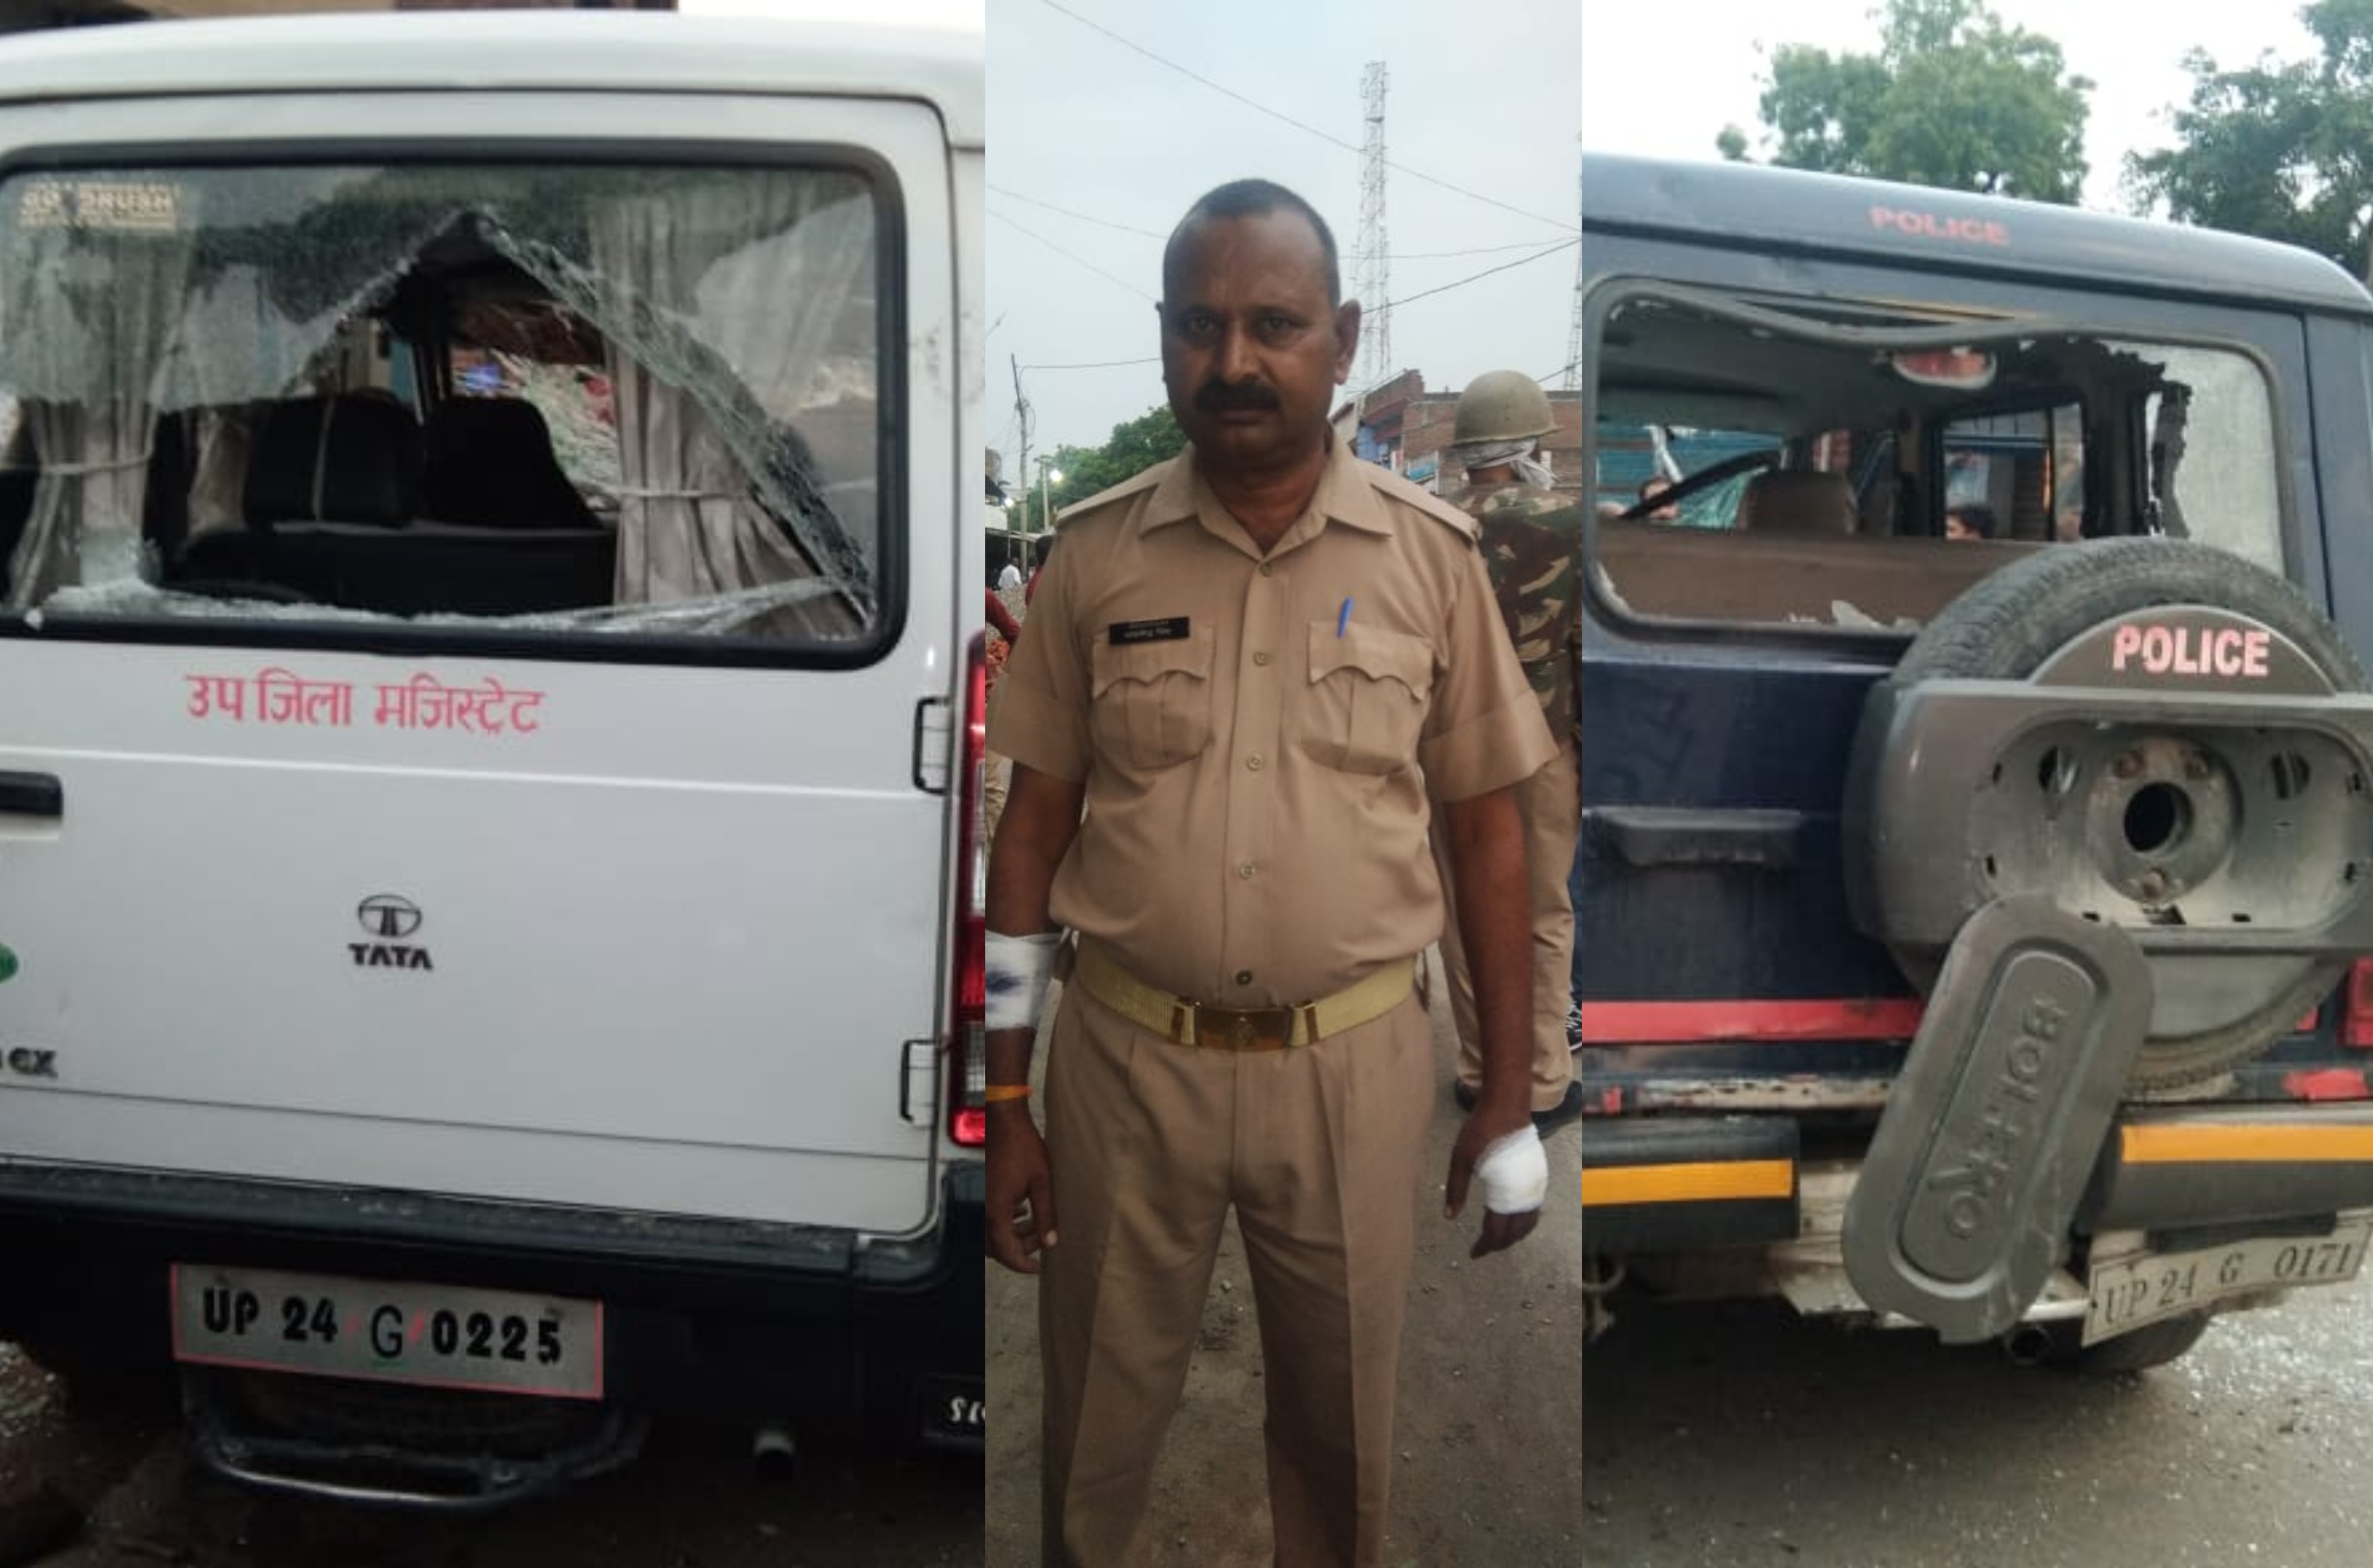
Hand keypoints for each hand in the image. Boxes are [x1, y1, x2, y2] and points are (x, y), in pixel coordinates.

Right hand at [984, 1102, 1058, 1273]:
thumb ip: (1046, 1216)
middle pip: (996, 1246)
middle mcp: (981, 1209)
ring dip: (1012, 1234)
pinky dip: (1004, 1221)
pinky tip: (1020, 1211)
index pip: (1006, 1252)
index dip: (1023, 1264)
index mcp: (996, 1212)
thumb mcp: (1042, 1183)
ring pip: (991, 1233)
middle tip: (1041, 1243)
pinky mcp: (978, 1190)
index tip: (1037, 1268)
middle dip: (1019, 1248)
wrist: (1003, 1120)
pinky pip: (987, 1217)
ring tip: (1035, 1226)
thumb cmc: (1021, 1145)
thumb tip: (1050, 1241)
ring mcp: (977, 1199)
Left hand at [1443, 1101, 1541, 1259]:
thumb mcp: (1461, 1159)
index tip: (1473, 1253)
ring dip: (1513, 1235)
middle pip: (1515, 1232)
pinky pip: (1535, 1209)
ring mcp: (1535, 1185)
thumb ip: (1456, 1190)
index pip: (1496, 1232)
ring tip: (1496, 1238)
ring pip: (1529, 1222)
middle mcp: (1525, 1194)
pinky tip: (1511, 1217)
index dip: (1485, 1246)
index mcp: (1504, 1193)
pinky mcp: (1539, 1176)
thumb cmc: (1481, 1131)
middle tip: (1483, 1248)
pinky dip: (1524, 1221)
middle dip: (1499, 1244)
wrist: (1507, 1106)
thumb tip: (1449, 1217)